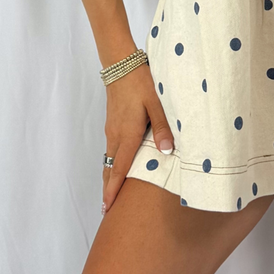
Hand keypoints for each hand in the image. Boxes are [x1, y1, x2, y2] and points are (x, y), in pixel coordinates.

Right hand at [100, 65, 173, 212]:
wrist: (120, 65)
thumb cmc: (140, 83)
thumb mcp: (157, 104)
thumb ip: (162, 128)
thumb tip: (167, 152)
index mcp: (127, 134)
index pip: (118, 169)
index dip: (113, 189)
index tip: (108, 206)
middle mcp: (115, 136)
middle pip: (109, 168)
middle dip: (107, 189)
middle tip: (106, 209)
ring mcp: (112, 130)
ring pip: (109, 160)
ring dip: (109, 177)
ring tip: (110, 193)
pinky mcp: (113, 124)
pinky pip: (111, 150)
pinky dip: (111, 164)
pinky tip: (116, 167)